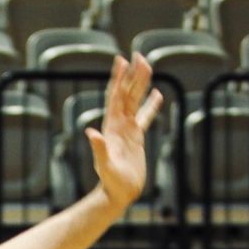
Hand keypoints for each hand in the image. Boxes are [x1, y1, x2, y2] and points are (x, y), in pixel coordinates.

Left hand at [86, 54, 163, 212]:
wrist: (118, 194)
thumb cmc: (111, 182)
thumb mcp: (105, 165)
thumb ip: (99, 149)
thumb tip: (91, 133)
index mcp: (111, 127)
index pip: (115, 97)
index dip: (119, 79)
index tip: (122, 60)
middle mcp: (118, 125)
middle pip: (127, 94)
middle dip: (132, 75)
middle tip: (138, 55)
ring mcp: (127, 130)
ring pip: (136, 101)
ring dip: (141, 84)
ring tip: (148, 66)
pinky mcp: (136, 138)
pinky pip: (145, 116)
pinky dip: (151, 105)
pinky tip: (157, 94)